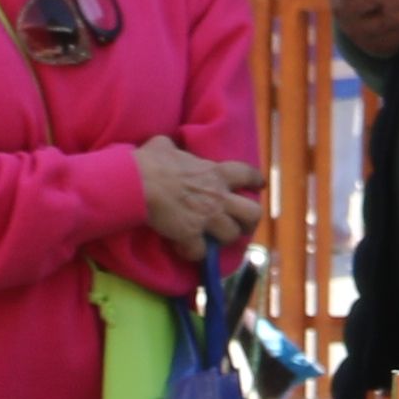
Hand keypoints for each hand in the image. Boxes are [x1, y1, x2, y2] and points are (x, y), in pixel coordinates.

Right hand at [131, 132, 267, 257]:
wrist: (138, 184)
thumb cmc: (150, 162)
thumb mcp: (165, 146)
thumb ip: (173, 148)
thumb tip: (165, 146)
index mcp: (215, 173)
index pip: (246, 174)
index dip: (255, 180)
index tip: (260, 185)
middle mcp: (218, 196)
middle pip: (252, 213)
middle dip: (250, 222)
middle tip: (243, 226)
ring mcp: (207, 217)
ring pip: (231, 235)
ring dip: (223, 239)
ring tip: (214, 240)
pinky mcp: (191, 235)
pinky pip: (201, 252)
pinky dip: (194, 253)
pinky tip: (185, 249)